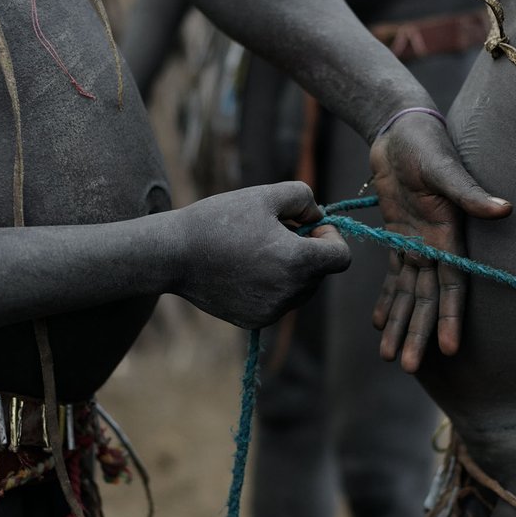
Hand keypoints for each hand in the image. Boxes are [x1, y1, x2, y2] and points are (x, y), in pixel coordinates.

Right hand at [173, 181, 350, 327]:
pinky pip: (279, 301)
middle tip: (275, 232)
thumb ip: (304, 199)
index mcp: (298, 262)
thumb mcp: (265, 195)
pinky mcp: (256, 321)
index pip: (341, 257)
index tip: (308, 227)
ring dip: (291, 269)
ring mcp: (273, 311)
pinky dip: (271, 285)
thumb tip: (318, 218)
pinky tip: (243, 269)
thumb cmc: (220, 220)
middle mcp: (290, 293)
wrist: (174, 255)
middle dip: (307, 250)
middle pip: (320, 273)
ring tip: (256, 250)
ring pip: (301, 289)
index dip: (331, 238)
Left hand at [369, 113, 510, 371]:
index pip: (452, 284)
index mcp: (449, 233)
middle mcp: (435, 244)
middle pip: (428, 298)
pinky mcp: (398, 234)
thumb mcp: (445, 166)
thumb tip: (504, 208)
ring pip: (410, 293)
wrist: (402, 128)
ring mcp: (416, 242)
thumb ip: (468, 192)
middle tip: (406, 367)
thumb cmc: (426, 144)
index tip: (448, 349)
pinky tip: (380, 324)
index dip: (450, 316)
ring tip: (390, 357)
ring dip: (402, 324)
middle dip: (419, 332)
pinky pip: (394, 274)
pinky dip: (389, 298)